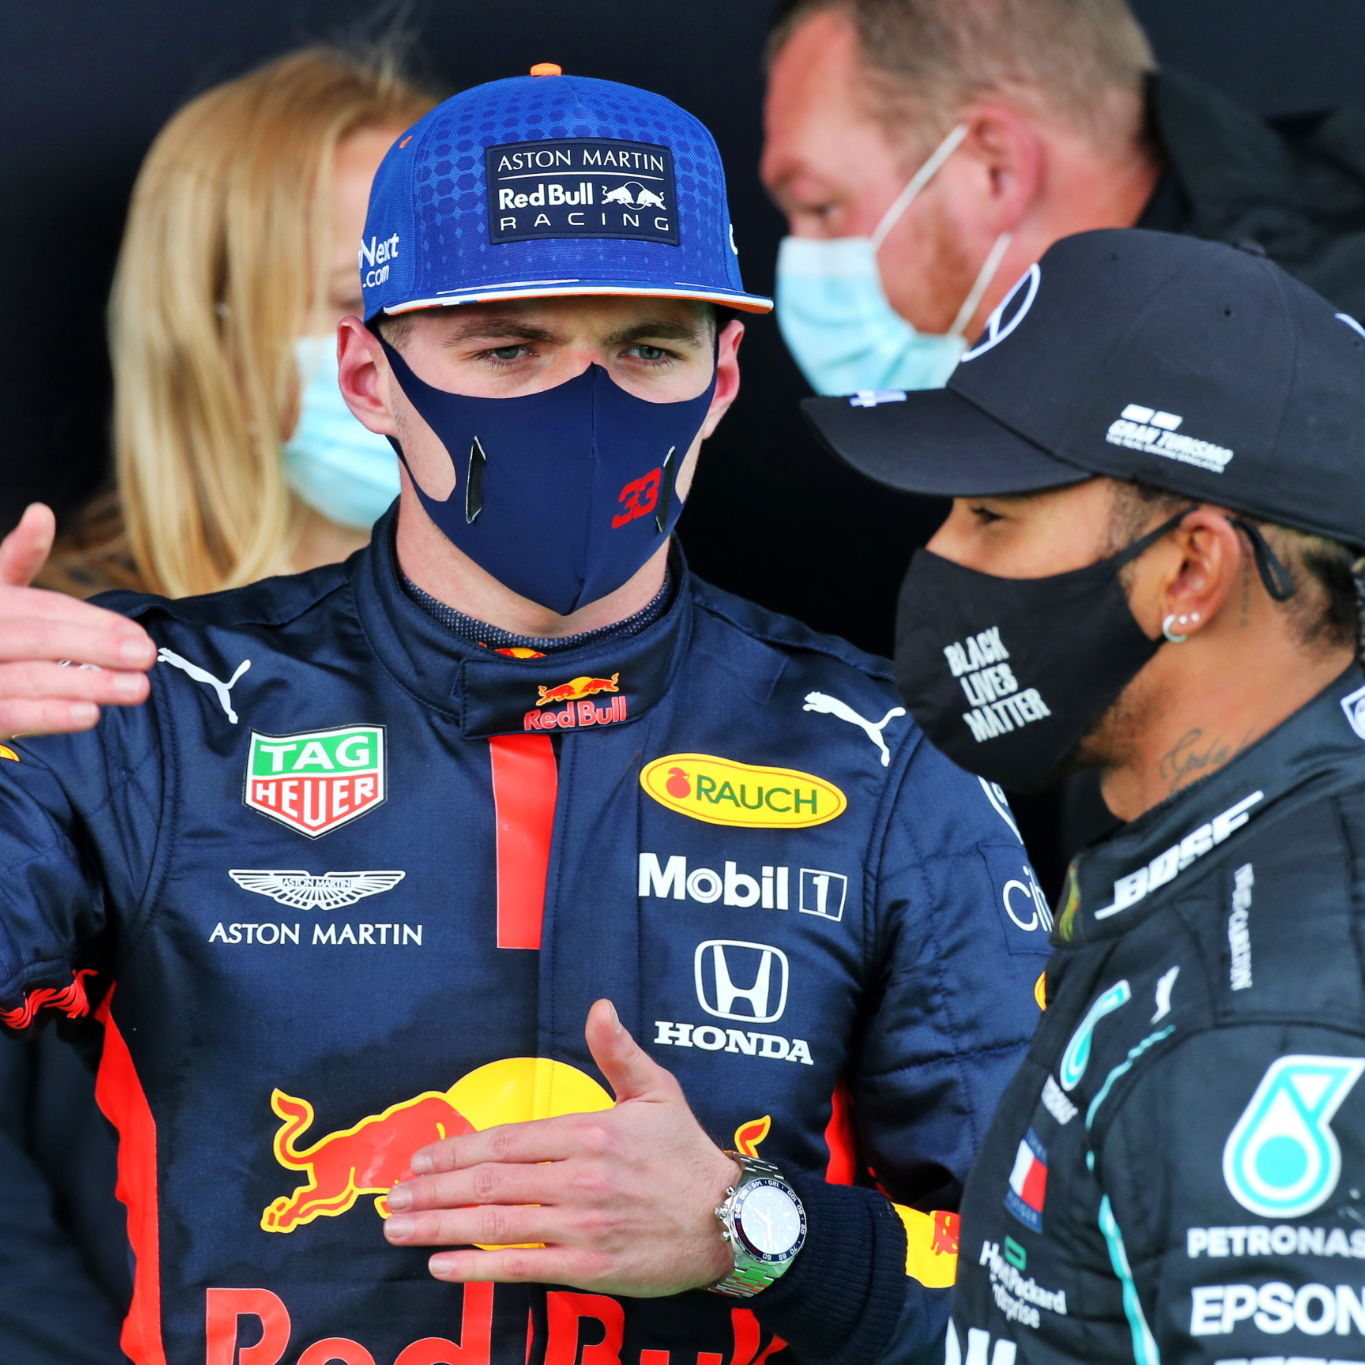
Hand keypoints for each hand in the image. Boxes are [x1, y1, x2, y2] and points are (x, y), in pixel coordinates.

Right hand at [0, 505, 155, 738]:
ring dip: (85, 682)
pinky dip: (49, 715)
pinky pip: (9, 714)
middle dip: (94, 646)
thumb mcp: (1, 596)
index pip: (41, 608)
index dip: (93, 622)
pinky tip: (89, 714)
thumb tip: (41, 511)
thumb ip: (18, 559)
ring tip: (135, 688)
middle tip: (146, 656)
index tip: (141, 637)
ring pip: (27, 677)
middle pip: (36, 637)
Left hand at [382, 998, 740, 1296]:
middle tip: (391, 1196)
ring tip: (399, 1227)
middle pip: (489, 1183)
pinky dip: (476, 1267)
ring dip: (439, 1226)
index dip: (458, 1150)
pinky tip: (440, 1265)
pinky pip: (521, 1268)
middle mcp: (579, 1179)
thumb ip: (618, 1052)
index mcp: (590, 1133)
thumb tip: (598, 1007)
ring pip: (496, 1224)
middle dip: (433, 1189)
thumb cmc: (687, 1155)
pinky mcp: (588, 1266)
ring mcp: (581, 1225)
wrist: (729, 1221)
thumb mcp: (657, 1093)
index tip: (421, 1157)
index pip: (507, 1140)